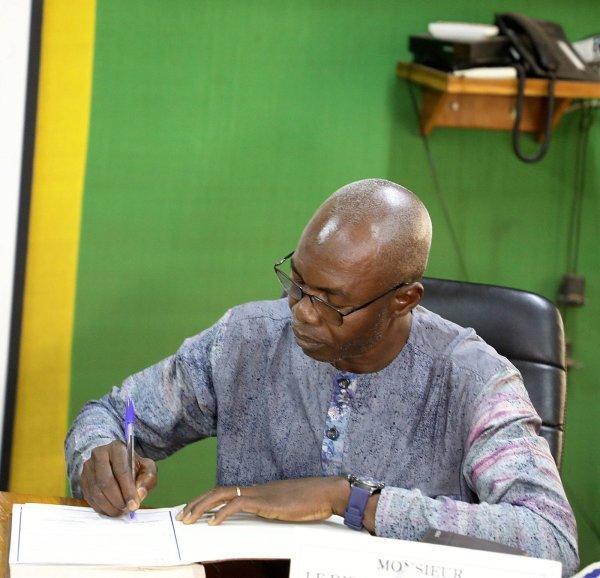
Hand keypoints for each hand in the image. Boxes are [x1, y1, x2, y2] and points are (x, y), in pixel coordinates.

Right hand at [80, 439, 157, 516]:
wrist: (114, 461)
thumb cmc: (132, 465)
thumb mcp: (146, 467)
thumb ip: (148, 479)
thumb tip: (139, 495)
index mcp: (117, 448)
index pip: (122, 471)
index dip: (128, 490)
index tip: (134, 505)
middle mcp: (99, 454)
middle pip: (106, 482)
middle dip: (117, 500)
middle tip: (126, 510)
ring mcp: (88, 467)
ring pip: (96, 492)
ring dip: (109, 506)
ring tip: (120, 511)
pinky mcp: (82, 479)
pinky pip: (90, 497)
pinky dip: (101, 508)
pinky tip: (111, 510)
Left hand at [176, 476, 349, 525]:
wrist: (327, 492)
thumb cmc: (312, 502)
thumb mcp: (287, 509)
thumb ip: (274, 512)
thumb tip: (266, 519)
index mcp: (259, 492)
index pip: (227, 492)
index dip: (207, 500)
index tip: (194, 510)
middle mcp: (256, 490)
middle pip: (218, 490)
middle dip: (197, 502)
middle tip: (182, 515)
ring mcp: (260, 494)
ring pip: (223, 494)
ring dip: (202, 506)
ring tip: (188, 519)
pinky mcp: (266, 501)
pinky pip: (238, 504)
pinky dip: (222, 513)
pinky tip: (213, 524)